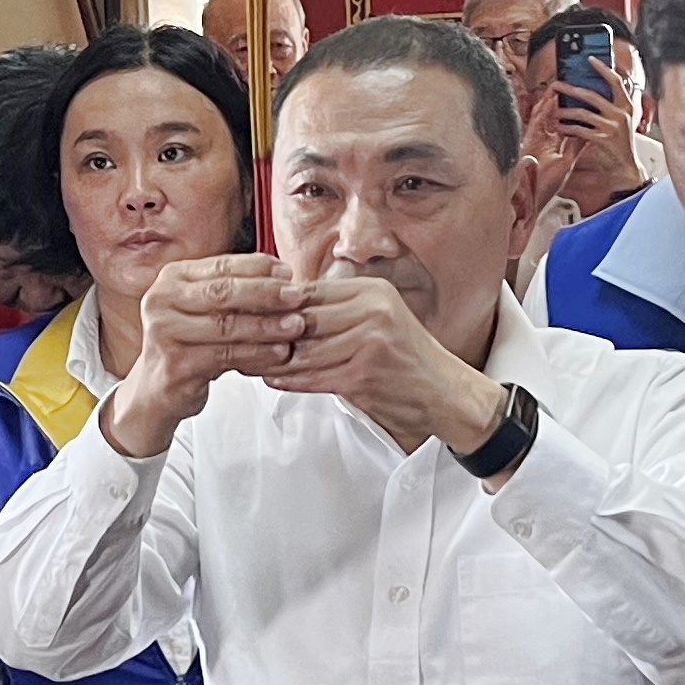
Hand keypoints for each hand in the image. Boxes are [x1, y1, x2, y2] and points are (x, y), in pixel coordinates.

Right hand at [99, 253, 306, 457]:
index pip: (221, 266)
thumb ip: (233, 291)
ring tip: (296, 326)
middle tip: (298, 297)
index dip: (258, 268)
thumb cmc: (189, 344)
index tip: (288, 273)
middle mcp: (161, 300)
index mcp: (171, 278)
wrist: (156, 388)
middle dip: (266, 294)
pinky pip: (225, 355)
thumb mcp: (204, 309)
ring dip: (267, 326)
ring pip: (226, 325)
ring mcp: (164, 333)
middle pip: (223, 292)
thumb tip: (284, 276)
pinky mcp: (175, 364)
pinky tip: (279, 353)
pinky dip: (257, 354)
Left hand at [265, 268, 507, 459]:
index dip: (276, 303)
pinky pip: (314, 376)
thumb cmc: (406, 358)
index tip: (250, 311)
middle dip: (269, 331)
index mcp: (372, 291)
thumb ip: (338, 310)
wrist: (444, 393)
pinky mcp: (364, 374)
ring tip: (250, 361)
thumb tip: (283, 307)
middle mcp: (372, 310)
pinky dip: (290, 379)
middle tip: (239, 337)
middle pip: (303, 318)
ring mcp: (369, 342)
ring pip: (304, 350)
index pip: (310, 291)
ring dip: (274, 359)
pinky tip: (273, 378)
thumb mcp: (377, 318)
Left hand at [547, 81, 639, 207]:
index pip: (616, 81)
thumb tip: (595, 90)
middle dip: (570, 89)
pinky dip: (568, 128)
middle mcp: (621, 113)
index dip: (603, 69)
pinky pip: (580, 130)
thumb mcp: (623, 121)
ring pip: (582, 113)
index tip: (590, 59)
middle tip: (556, 85)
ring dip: (565, 112)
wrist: (627, 167)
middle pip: (591, 95)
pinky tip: (560, 127)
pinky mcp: (603, 139)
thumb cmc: (621, 143)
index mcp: (627, 105)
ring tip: (554, 112)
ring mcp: (613, 126)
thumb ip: (613, 106)